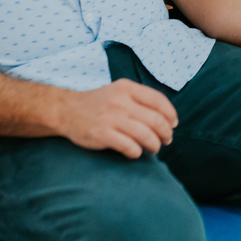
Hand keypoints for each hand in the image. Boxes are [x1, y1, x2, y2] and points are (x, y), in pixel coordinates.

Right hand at [56, 79, 178, 158]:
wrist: (66, 110)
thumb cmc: (98, 103)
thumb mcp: (119, 91)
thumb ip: (140, 100)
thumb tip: (167, 117)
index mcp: (127, 88)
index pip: (159, 100)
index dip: (171, 114)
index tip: (173, 124)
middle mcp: (121, 101)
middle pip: (156, 120)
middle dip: (166, 133)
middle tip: (166, 140)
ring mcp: (112, 118)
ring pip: (146, 135)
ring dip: (155, 145)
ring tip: (154, 148)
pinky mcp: (103, 135)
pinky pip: (130, 147)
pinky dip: (137, 152)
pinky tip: (135, 152)